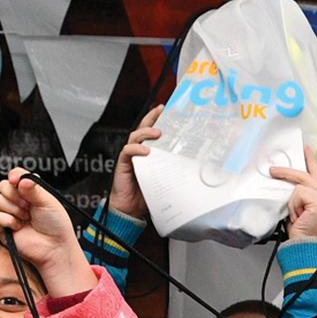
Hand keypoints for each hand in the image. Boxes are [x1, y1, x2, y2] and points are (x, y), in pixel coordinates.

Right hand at [0, 168, 94, 298]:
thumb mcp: (47, 201)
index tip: (16, 180)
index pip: (15, 176)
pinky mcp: (3, 228)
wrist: (55, 248)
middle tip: (28, 206)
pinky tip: (19, 226)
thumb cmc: (56, 225)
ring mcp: (10, 214)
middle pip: (3, 186)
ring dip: (14, 209)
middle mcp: (18, 201)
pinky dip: (8, 221)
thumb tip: (20, 178)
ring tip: (26, 218)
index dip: (14, 176)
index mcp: (29, 192)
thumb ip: (33, 188)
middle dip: (15, 195)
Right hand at [107, 103, 163, 221]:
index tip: (166, 109)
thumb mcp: (164, 178)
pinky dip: (136, 150)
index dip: (157, 119)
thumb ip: (172, 169)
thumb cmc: (146, 193)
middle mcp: (138, 151)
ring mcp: (130, 156)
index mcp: (148, 152)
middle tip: (160, 111)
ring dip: (146, 133)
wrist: (130, 208)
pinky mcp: (123, 164)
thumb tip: (193, 166)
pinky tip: (145, 151)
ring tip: (157, 134)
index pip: (152, 131)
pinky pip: (127, 151)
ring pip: (135, 137)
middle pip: (142, 128)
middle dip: (151, 118)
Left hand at [268, 145, 316, 243]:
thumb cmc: (299, 230)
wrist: (303, 243)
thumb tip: (284, 183)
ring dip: (292, 201)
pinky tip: (299, 216)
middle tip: (273, 171)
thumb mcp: (296, 207)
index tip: (306, 148)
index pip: (314, 173)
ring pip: (299, 186)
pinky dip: (294, 205)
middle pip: (304, 175)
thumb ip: (296, 194)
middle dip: (286, 173)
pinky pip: (298, 194)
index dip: (310, 160)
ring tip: (295, 215)